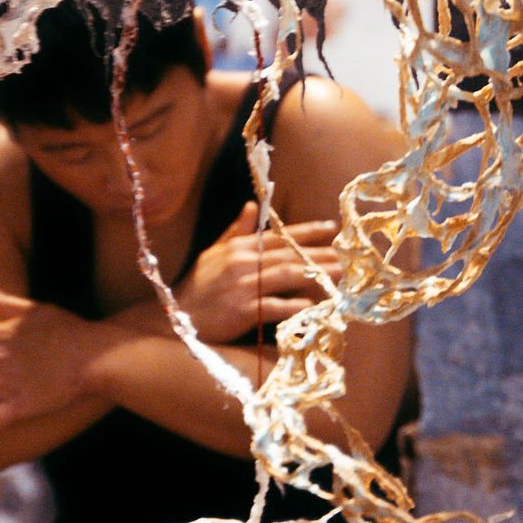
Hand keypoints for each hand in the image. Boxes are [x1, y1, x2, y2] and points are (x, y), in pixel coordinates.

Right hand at [174, 203, 337, 342]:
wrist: (176, 316)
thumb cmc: (198, 286)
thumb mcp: (214, 252)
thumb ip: (237, 231)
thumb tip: (254, 205)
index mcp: (239, 247)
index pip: (279, 235)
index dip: (307, 231)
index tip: (332, 228)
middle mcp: (243, 263)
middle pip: (289, 255)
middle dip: (320, 254)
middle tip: (347, 255)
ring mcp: (242, 287)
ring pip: (286, 277)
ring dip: (315, 275)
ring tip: (339, 276)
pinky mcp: (241, 311)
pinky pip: (272, 307)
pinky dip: (292, 306)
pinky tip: (311, 306)